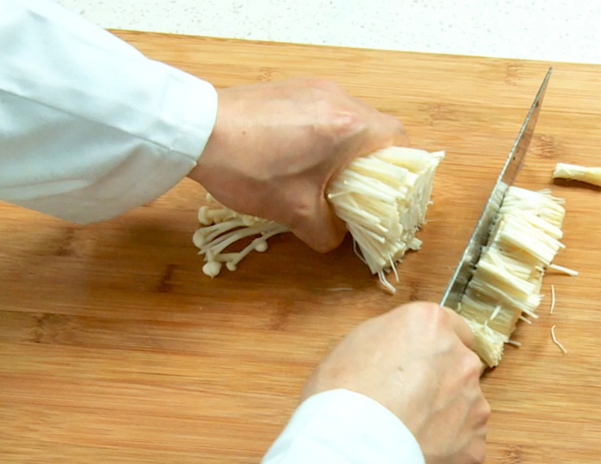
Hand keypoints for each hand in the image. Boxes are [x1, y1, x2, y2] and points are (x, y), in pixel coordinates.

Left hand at [188, 78, 405, 250]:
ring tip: (327, 180)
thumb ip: (325, 232)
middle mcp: (337, 100)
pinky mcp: (290, 88)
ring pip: (347, 120)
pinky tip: (301, 160)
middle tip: (359, 194)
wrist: (197, 132)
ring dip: (345, 150)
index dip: (402, 169)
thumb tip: (334, 238)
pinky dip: (323, 136)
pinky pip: (322, 112)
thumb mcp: (294, 212)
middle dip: (372, 164)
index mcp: (349, 128)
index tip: (391, 193)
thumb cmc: (249, 168)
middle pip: (375, 129)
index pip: (400, 140)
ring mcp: (312, 88)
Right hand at [301, 302, 488, 463]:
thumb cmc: (342, 399)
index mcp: (431, 326)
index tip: (419, 367)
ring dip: (444, 420)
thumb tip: (398, 356)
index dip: (432, 351)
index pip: (451, 329)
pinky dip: (446, 452)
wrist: (354, 456)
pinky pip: (463, 446)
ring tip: (408, 439)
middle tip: (406, 407)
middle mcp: (462, 360)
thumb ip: (390, 343)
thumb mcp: (352, 347)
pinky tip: (417, 459)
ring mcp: (473, 405)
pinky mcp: (474, 446)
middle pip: (459, 370)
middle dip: (440, 386)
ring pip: (464, 409)